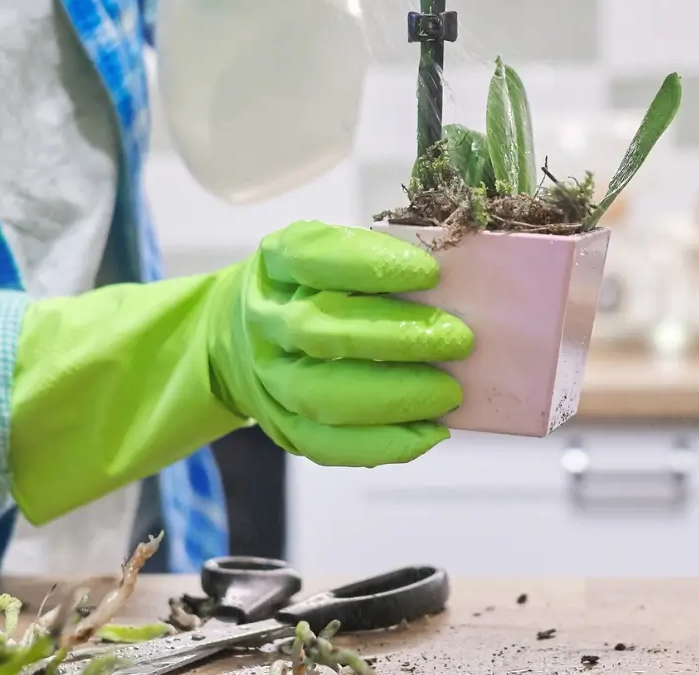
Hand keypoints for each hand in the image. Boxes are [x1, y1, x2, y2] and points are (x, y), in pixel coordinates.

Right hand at [202, 221, 471, 465]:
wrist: (240, 337)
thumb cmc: (307, 288)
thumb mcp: (326, 253)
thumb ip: (374, 257)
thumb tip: (453, 278)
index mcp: (276, 264)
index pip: (312, 259)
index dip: (371, 266)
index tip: (430, 274)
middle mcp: (265, 320)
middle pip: (319, 332)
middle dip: (396, 339)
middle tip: (458, 340)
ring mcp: (269, 378)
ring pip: (321, 395)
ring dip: (394, 396)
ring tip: (449, 392)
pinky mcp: (283, 427)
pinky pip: (328, 444)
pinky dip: (384, 443)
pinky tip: (430, 432)